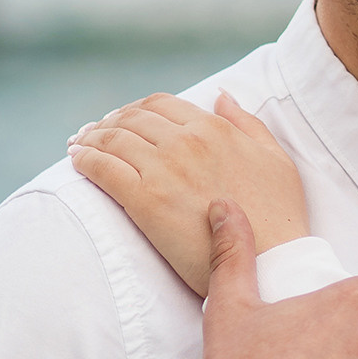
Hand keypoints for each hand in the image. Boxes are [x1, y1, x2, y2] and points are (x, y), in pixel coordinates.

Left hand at [69, 92, 307, 294]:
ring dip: (91, 138)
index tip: (123, 119)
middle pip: (132, 118)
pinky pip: (103, 169)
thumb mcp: (276, 158)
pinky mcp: (146, 201)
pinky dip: (85, 160)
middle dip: (109, 122)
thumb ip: (247, 123)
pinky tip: (77, 161)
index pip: (161, 104)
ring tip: (79, 146)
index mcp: (215, 128)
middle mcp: (186, 141)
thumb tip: (220, 95)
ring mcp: (164, 169)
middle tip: (94, 132)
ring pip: (113, 139)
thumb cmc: (280, 217)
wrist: (272, 263)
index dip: (137, 109)